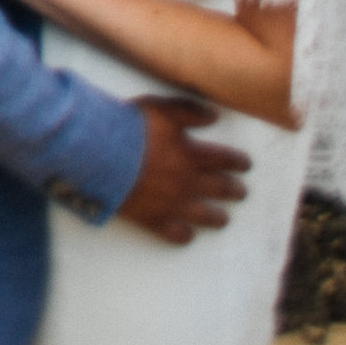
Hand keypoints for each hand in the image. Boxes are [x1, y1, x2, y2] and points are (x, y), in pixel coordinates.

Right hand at [113, 97, 250, 245]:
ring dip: (217, 217)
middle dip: (234, 190)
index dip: (237, 162)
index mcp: (190, 153)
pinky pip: (175, 233)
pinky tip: (187, 235)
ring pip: (204, 215)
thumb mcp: (160, 108)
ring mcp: (172, 203)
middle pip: (219, 188)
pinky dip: (184, 235)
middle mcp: (187, 180)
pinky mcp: (153, 219)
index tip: (246, 165)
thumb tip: (214, 115)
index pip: (223, 159)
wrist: (99, 156)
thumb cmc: (128, 128)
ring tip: (223, 219)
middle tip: (241, 192)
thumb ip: (188, 111)